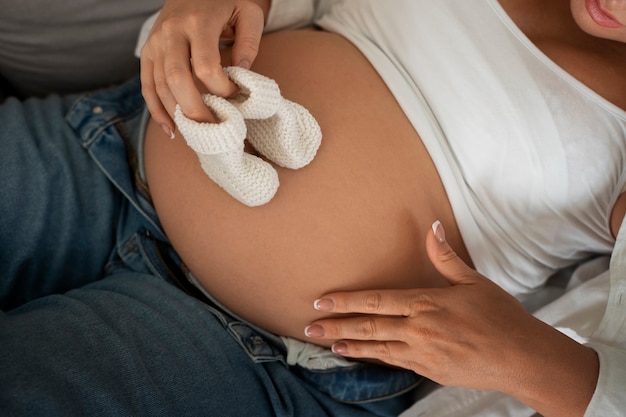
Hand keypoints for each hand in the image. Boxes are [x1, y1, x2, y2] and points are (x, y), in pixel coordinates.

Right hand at [140, 0, 268, 134]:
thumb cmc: (225, 1)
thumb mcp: (247, 12)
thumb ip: (250, 41)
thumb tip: (242, 75)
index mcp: (197, 22)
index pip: (205, 66)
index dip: (221, 88)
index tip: (235, 96)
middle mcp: (171, 32)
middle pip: (177, 79)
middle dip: (195, 109)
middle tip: (213, 128)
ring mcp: (155, 43)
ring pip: (159, 86)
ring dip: (177, 114)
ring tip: (197, 134)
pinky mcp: (148, 51)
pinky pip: (146, 85)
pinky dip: (156, 110)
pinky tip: (171, 129)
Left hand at [305, 221, 598, 415]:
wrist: (522, 358)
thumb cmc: (501, 317)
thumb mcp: (473, 282)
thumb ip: (445, 257)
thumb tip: (432, 226)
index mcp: (426, 304)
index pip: (376, 301)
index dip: (346, 301)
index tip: (322, 300)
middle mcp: (419, 329)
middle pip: (368, 326)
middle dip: (335, 325)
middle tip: (309, 326)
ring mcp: (422, 353)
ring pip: (377, 348)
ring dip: (349, 345)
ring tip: (327, 343)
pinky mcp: (429, 371)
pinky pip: (394, 362)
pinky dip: (374, 358)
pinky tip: (361, 356)